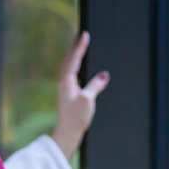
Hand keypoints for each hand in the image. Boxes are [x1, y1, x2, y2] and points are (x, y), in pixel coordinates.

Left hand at [51, 30, 109, 159]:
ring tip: (81, 47)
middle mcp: (64, 83)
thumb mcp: (88, 100)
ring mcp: (66, 89)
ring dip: (75, 56)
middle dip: (76, 48)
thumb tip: (104, 75)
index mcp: (67, 81)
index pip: (74, 59)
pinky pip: (73, 76)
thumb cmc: (75, 118)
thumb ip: (95, 85)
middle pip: (69, 60)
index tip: (84, 34)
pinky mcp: (69, 96)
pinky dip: (78, 68)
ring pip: (70, 68)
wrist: (67, 134)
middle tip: (81, 35)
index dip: (80, 46)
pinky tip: (82, 69)